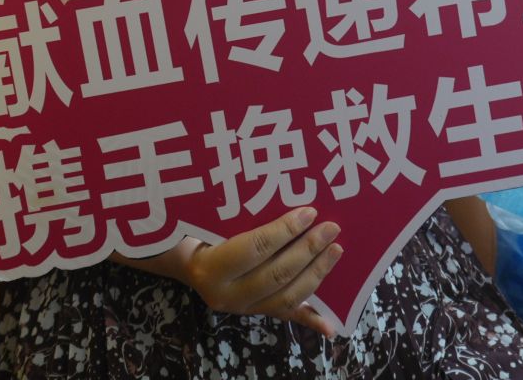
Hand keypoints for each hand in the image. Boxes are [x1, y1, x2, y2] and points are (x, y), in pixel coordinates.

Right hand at [176, 207, 343, 335]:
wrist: (186, 261)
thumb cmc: (196, 232)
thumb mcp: (207, 220)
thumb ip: (235, 214)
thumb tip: (280, 196)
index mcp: (210, 268)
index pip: (255, 249)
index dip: (285, 231)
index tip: (309, 212)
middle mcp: (227, 295)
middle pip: (276, 274)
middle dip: (308, 251)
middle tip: (331, 228)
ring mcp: (243, 309)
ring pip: (286, 297)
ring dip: (316, 274)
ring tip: (335, 250)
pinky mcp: (257, 314)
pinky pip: (287, 316)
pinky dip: (312, 320)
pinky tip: (332, 325)